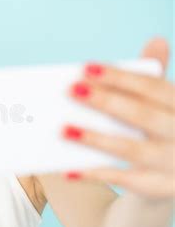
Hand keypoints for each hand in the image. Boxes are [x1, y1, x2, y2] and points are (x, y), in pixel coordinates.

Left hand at [63, 38, 173, 198]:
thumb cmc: (162, 128)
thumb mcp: (163, 104)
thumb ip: (153, 79)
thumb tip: (156, 39)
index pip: (151, 88)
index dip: (119, 77)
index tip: (85, 68)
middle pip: (141, 115)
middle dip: (105, 102)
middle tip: (70, 90)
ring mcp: (174, 162)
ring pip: (130, 148)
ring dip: (94, 138)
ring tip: (62, 130)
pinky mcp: (160, 187)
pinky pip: (122, 180)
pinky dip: (94, 174)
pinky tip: (67, 170)